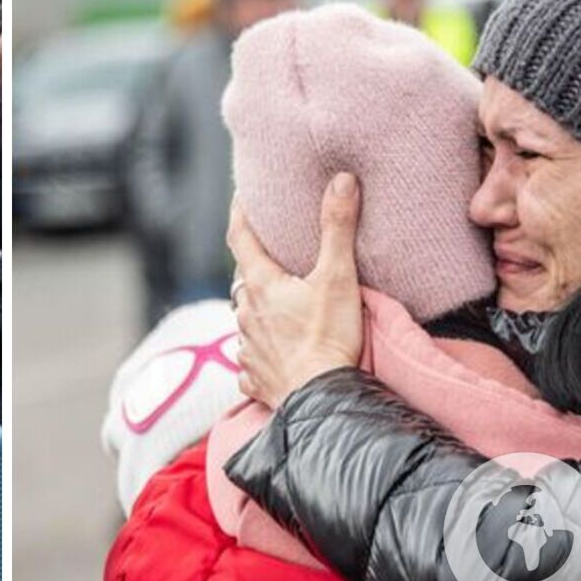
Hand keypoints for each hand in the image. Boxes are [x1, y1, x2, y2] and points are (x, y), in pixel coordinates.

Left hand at [227, 172, 366, 408]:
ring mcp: (246, 348)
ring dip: (257, 310)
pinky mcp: (254, 377)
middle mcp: (244, 314)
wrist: (321, 400)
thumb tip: (341, 180)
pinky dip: (259, 352)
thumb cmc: (328, 337)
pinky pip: (250, 360)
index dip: (239, 213)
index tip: (242, 196)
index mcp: (260, 285)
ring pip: (245, 319)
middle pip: (244, 280)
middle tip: (271, 256)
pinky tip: (271, 353)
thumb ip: (337, 227)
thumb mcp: (338, 276)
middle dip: (255, 267)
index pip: (239, 237)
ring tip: (277, 306)